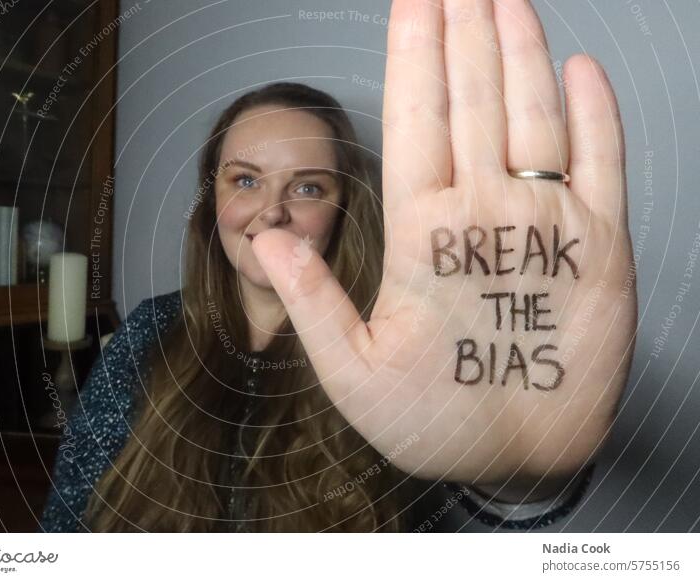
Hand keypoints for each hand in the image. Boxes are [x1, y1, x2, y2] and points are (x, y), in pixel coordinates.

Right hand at [252, 0, 635, 485]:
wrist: (532, 458)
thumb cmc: (436, 418)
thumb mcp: (350, 371)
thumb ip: (310, 298)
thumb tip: (271, 238)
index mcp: (422, 236)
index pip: (414, 113)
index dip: (414, 45)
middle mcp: (487, 213)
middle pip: (472, 93)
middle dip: (462, 21)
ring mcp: (551, 223)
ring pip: (534, 110)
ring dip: (518, 42)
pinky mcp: (605, 245)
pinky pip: (602, 158)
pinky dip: (594, 108)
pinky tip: (578, 65)